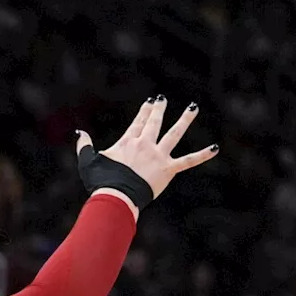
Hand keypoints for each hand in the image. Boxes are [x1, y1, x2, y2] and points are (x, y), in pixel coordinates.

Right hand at [77, 96, 217, 204]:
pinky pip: (188, 161)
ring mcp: (158, 156)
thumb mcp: (88, 162)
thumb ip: (85, 146)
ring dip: (185, 120)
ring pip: (175, 134)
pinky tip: (215, 148)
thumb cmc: (101, 181)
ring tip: (193, 107)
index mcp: (127, 142)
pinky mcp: (168, 169)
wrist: (116, 196)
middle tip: (162, 99)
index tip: (150, 102)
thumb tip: (80, 133)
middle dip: (158, 109)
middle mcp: (144, 144)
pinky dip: (202, 155)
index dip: (144, 111)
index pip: (138, 122)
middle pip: (154, 122)